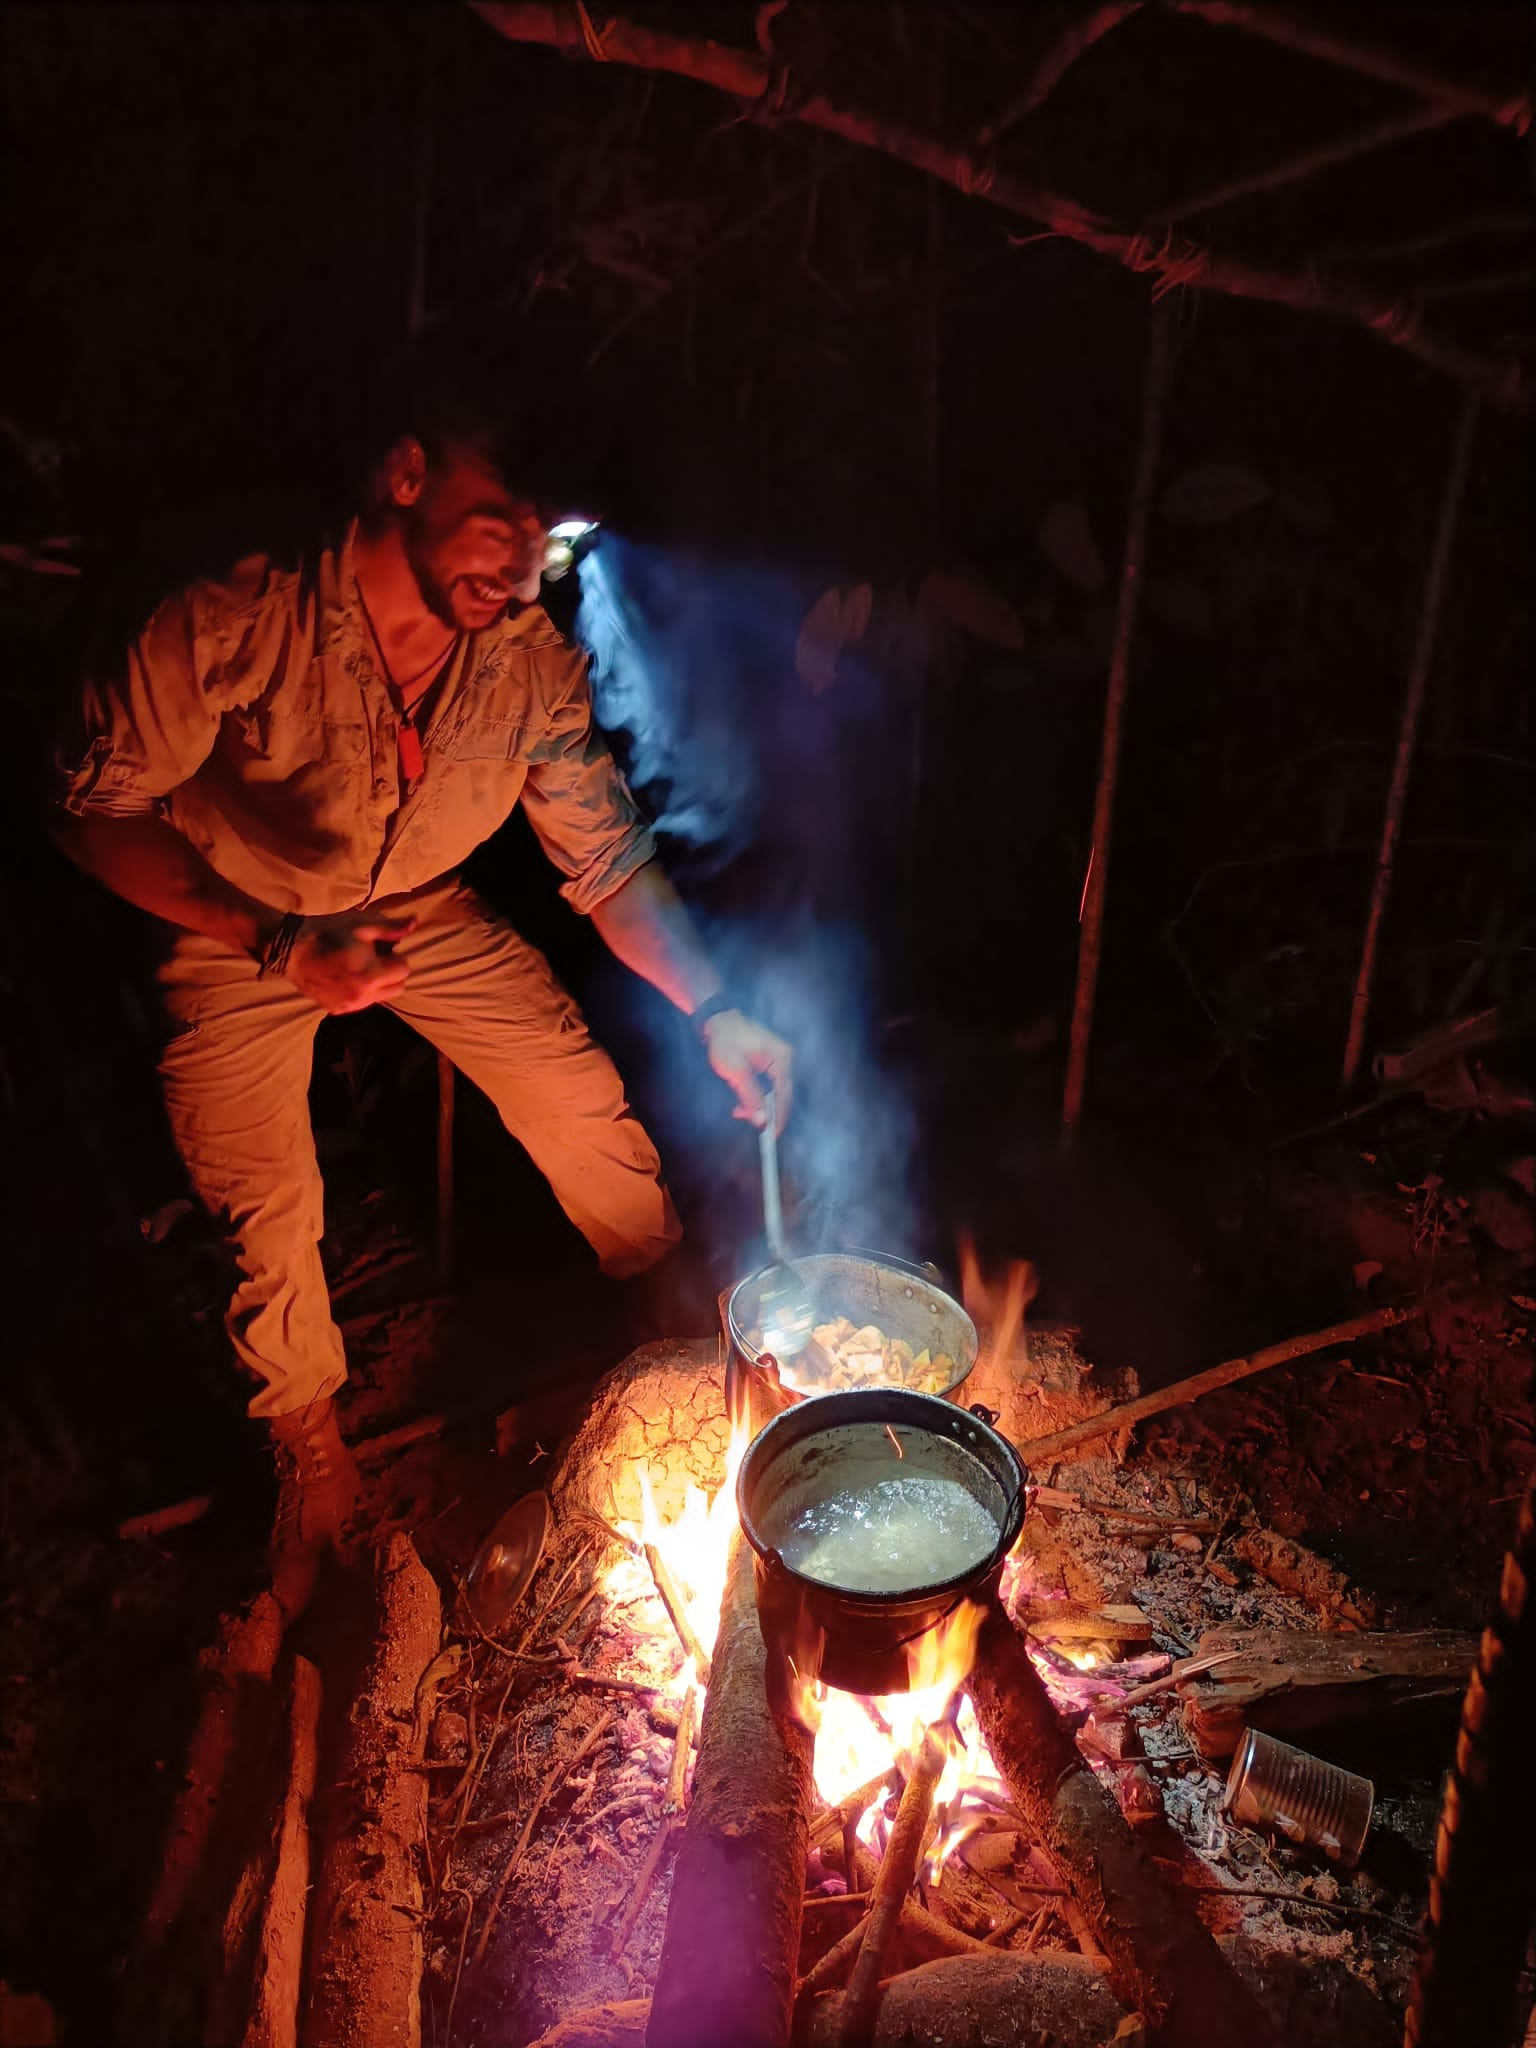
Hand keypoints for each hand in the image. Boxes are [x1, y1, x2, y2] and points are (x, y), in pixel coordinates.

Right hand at [283, 910, 415, 1013]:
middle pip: (397, 988)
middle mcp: (363, 995)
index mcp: (371, 974)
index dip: (395, 957)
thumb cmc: (329, 932)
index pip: (404, 970)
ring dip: (378, 985)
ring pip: (380, 998)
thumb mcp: (362, 924)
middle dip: (391, 973)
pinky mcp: (337, 1010)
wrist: (292, 951)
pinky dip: (360, 993)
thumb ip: (391, 928)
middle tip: (375, 960)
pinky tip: (347, 979)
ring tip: (360, 968)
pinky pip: (361, 1004)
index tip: (383, 949)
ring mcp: (350, 1005)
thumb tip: (415, 924)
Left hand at [701, 1009, 792, 1130]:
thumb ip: (750, 1096)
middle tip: (750, 1124)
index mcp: (781, 1059)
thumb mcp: (735, 1070)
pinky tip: (742, 1103)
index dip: (779, 1117)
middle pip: (783, 1095)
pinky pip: (769, 1086)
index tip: (770, 1135)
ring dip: (760, 1106)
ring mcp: (779, 1061)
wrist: (717, 1019)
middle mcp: (785, 1060)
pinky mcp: (771, 1064)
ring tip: (739, 1112)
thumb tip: (762, 1120)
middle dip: (767, 1112)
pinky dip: (758, 1097)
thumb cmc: (725, 1040)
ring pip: (775, 1093)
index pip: (785, 1095)